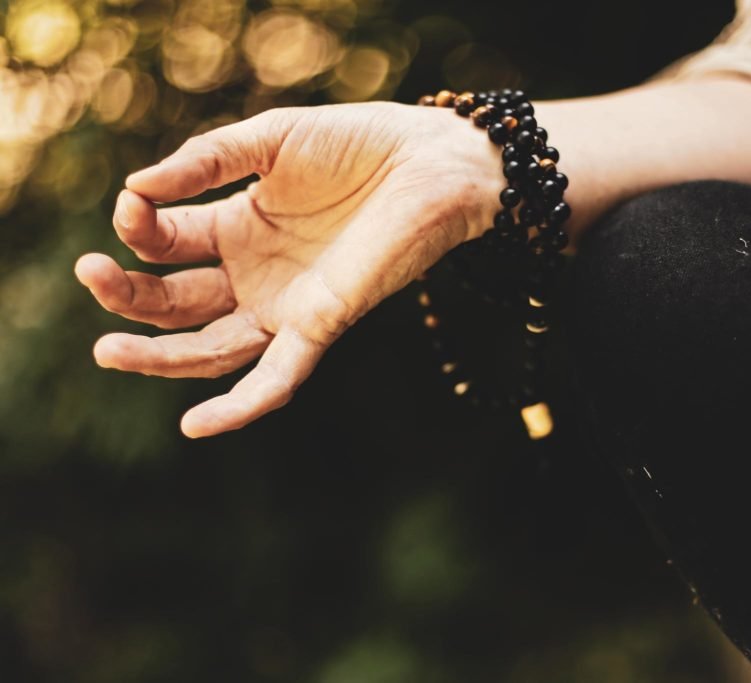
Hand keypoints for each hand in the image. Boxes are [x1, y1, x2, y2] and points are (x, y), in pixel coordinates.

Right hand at [75, 102, 503, 437]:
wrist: (430, 163)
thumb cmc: (357, 143)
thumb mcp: (270, 141)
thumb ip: (206, 161)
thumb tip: (136, 186)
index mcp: (236, 227)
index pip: (166, 243)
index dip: (140, 229)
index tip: (130, 205)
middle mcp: (255, 274)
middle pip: (176, 303)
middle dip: (129, 296)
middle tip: (90, 275)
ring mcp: (286, 305)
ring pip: (210, 348)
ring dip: (158, 357)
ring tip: (107, 351)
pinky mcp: (321, 325)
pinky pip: (276, 377)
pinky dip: (240, 405)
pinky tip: (195, 426)